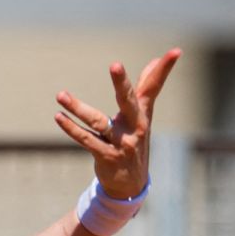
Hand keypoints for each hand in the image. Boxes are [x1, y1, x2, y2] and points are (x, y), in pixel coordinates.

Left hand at [54, 48, 180, 198]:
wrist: (130, 184)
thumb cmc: (134, 142)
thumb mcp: (142, 116)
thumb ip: (146, 88)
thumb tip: (154, 60)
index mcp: (143, 114)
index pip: (154, 87)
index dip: (164, 69)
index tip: (176, 51)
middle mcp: (134, 127)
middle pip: (129, 101)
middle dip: (122, 83)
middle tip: (115, 64)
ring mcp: (121, 143)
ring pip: (98, 121)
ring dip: (78, 108)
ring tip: (61, 95)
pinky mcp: (106, 156)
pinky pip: (86, 140)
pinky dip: (71, 129)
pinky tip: (59, 117)